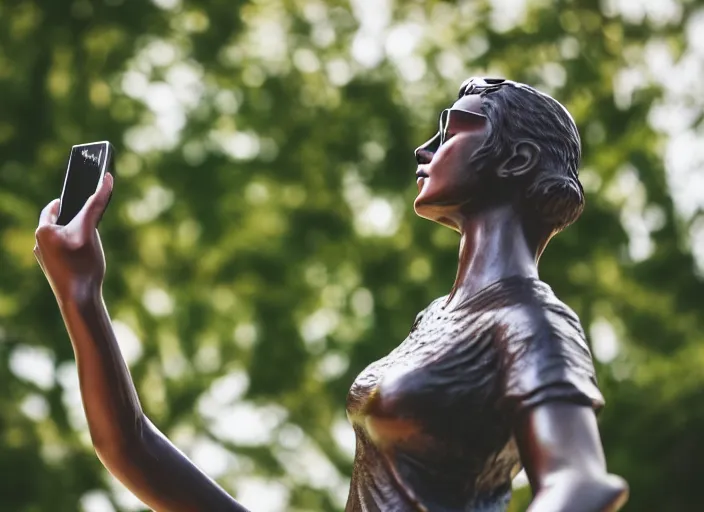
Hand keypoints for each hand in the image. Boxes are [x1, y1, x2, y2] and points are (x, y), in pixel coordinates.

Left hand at [34, 173, 113, 300]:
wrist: (79, 299)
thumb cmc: (82, 264)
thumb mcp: (91, 230)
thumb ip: (96, 203)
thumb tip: (106, 178)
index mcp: (43, 231)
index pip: (52, 208)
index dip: (66, 201)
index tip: (77, 198)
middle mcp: (38, 244)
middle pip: (58, 224)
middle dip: (73, 221)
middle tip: (89, 221)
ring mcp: (45, 259)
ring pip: (61, 240)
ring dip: (74, 237)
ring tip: (91, 243)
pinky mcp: (53, 271)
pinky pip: (63, 253)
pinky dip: (74, 251)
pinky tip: (87, 259)